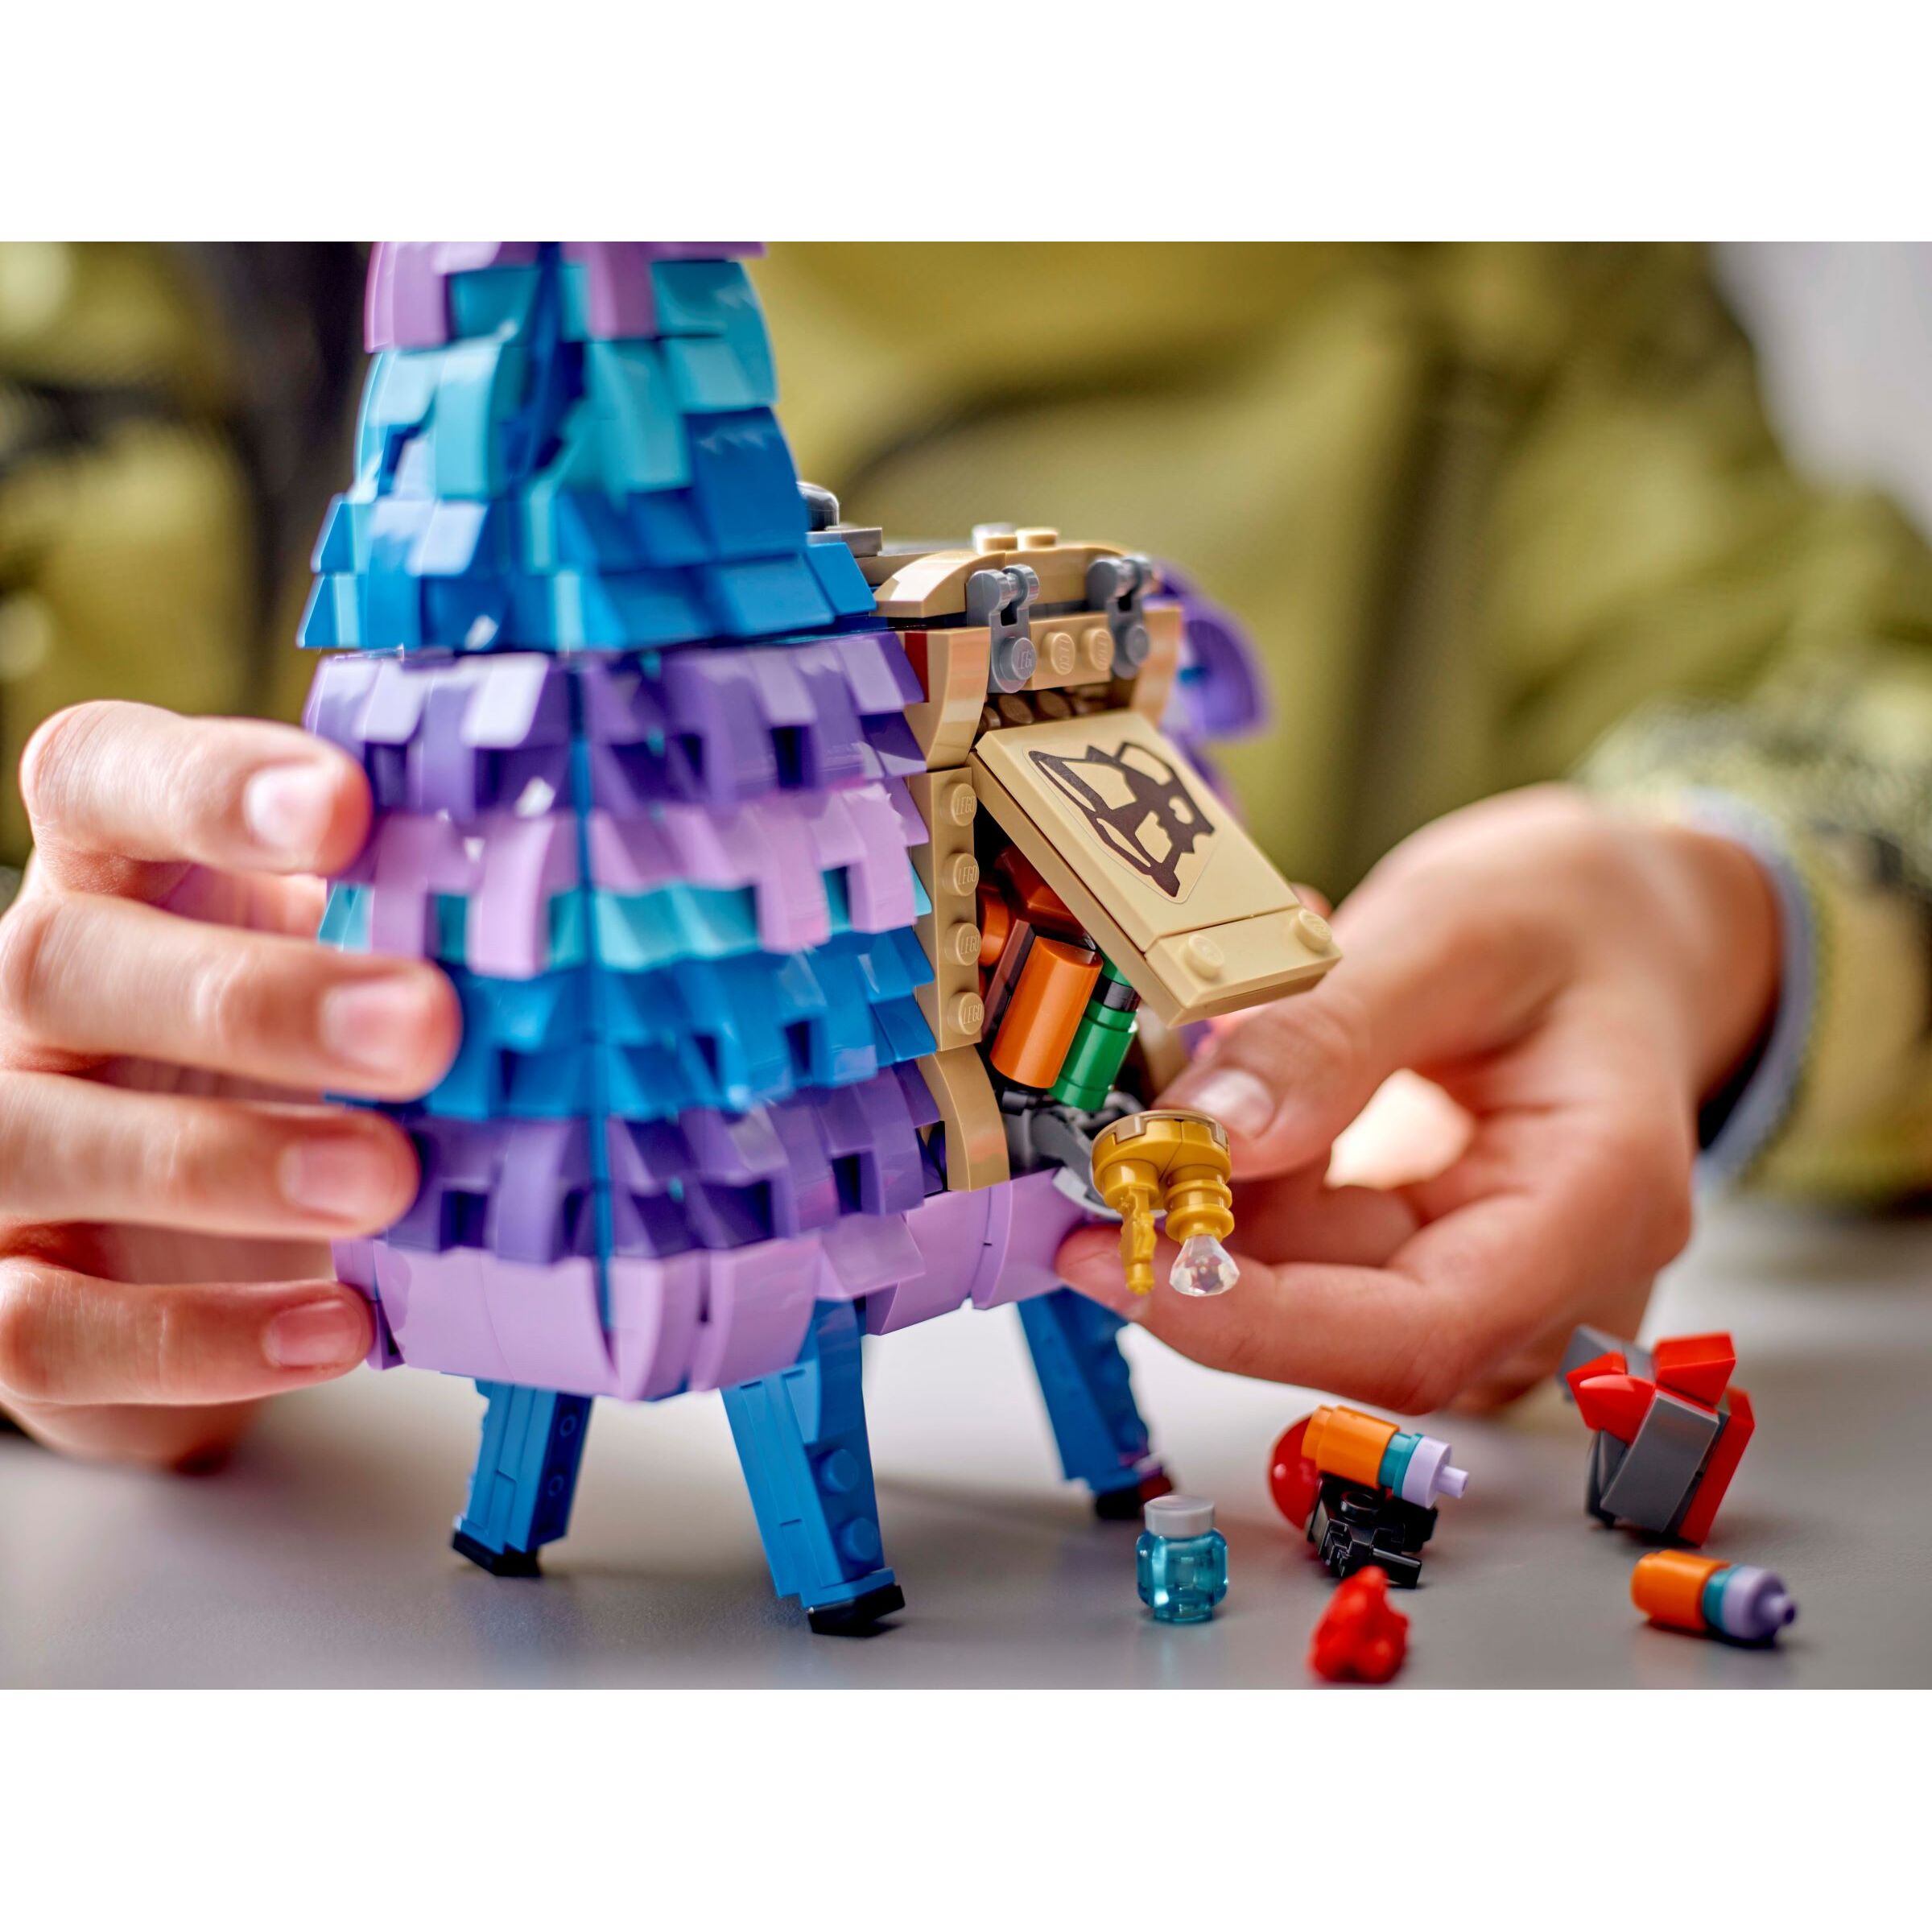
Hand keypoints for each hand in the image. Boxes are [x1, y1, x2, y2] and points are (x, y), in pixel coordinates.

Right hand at [0, 703, 457, 1465]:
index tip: (346, 809)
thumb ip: (409, 917)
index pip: (103, 778)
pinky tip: (338, 1323)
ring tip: (389, 1181)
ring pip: (43, 1138)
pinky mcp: (6, 1301)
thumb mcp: (346, 959)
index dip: (209, 785)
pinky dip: (203, 1334)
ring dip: (228, 1161)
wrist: (191, 1245)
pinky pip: (54, 1328)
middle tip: (426, 1029)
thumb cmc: (291, 1055)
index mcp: (116, 876)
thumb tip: (573, 904)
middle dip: (256, 998)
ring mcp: (2, 1147)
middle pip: (68, 959)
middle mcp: (31, 1000)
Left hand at [1056, 785, 1780, 1411]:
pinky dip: (1250, 1174)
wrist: (1627, 925)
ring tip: (1193, 1061)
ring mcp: (1499, 1278)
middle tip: (1102, 1153)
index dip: (1254, 1324)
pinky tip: (1243, 1072)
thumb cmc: (1573, 915)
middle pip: (1354, 1328)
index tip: (1119, 1256)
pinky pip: (1314, 1251)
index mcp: (1602, 1200)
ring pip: (1316, 1292)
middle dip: (1210, 1251)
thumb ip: (1334, 1033)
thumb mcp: (1453, 930)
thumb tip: (1210, 1136)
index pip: (1419, 1332)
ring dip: (1220, 1201)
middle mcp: (1562, 1273)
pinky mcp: (1434, 1258)